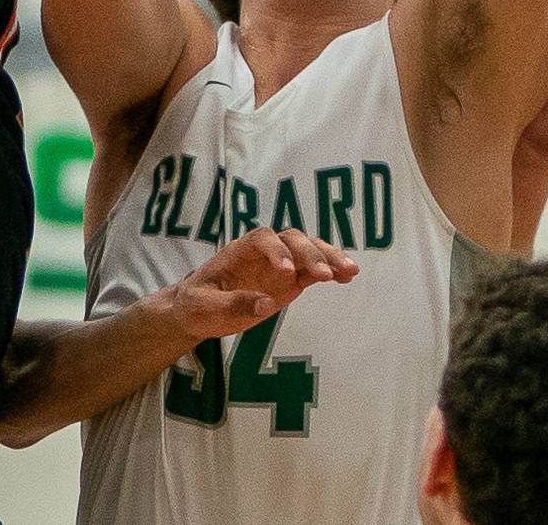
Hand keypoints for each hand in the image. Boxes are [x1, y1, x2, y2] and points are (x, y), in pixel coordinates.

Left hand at [166, 227, 357, 340]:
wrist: (197, 308)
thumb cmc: (197, 303)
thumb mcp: (205, 306)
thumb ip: (234, 304)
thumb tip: (266, 304)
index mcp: (240, 250)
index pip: (262, 239)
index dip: (277, 251)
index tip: (287, 272)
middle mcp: (264, 252)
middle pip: (291, 240)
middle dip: (310, 254)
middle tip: (326, 275)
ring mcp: (279, 264)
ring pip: (308, 250)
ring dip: (329, 257)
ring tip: (350, 271)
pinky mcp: (289, 281)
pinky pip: (312, 271)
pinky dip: (330, 271)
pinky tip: (347, 277)